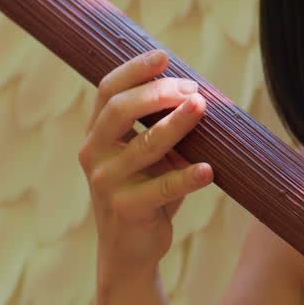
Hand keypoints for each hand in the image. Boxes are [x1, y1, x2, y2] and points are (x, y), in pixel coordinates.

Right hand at [79, 50, 213, 269]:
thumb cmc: (145, 189)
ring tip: (202, 107)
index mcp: (98, 133)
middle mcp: (95, 153)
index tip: (164, 55)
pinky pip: (161, 188)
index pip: (109, 90)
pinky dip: (186, 176)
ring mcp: (107, 182)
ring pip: (144, 145)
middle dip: (159, 93)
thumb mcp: (148, 152)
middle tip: (194, 90)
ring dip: (176, 123)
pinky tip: (208, 169)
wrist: (130, 248)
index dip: (134, 69)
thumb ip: (160, 124)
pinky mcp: (126, 209)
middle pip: (120, 110)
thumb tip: (198, 92)